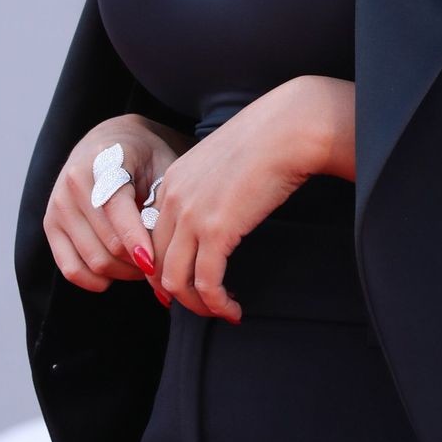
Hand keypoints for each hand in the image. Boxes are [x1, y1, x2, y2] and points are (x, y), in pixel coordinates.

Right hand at [43, 115, 189, 299]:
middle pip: (109, 244)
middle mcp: (73, 183)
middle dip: (140, 262)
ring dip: (124, 272)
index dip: (138, 241)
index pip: (117, 210)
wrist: (108, 143)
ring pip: (94, 260)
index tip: (155, 264)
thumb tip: (160, 253)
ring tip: (144, 266)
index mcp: (103, 161)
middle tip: (162, 265)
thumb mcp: (162, 169)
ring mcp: (58, 205)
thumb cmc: (144, 158)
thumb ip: (161, 205)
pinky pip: (70, 268)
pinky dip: (95, 280)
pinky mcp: (50, 225)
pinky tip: (115, 275)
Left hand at [144, 77, 337, 322]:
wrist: (289, 129)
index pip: (151, 238)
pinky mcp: (216, 231)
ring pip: (175, 281)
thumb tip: (222, 213)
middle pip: (156, 263)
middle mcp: (172, 199)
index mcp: (171, 181)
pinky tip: (233, 310)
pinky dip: (216, 304)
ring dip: (197, 305)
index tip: (185, 285)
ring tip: (220, 312)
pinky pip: (206, 283)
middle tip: (202, 305)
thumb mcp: (224, 163)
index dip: (164, 268)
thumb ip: (210, 188)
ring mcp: (190, 215)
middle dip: (177, 293)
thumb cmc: (269, 140)